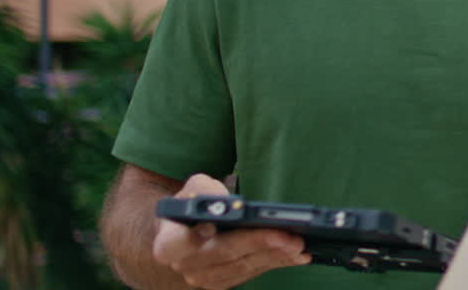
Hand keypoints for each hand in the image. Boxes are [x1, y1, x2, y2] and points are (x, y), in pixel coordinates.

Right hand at [152, 174, 311, 289]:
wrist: (187, 229)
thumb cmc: (193, 204)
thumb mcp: (195, 188)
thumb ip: (206, 191)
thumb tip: (231, 206)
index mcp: (168, 240)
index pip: (173, 245)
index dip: (193, 237)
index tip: (213, 226)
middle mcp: (184, 265)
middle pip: (224, 254)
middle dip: (259, 244)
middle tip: (289, 236)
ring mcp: (204, 277)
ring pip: (243, 267)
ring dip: (274, 256)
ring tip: (299, 244)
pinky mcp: (224, 282)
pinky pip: (252, 273)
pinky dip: (276, 262)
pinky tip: (296, 254)